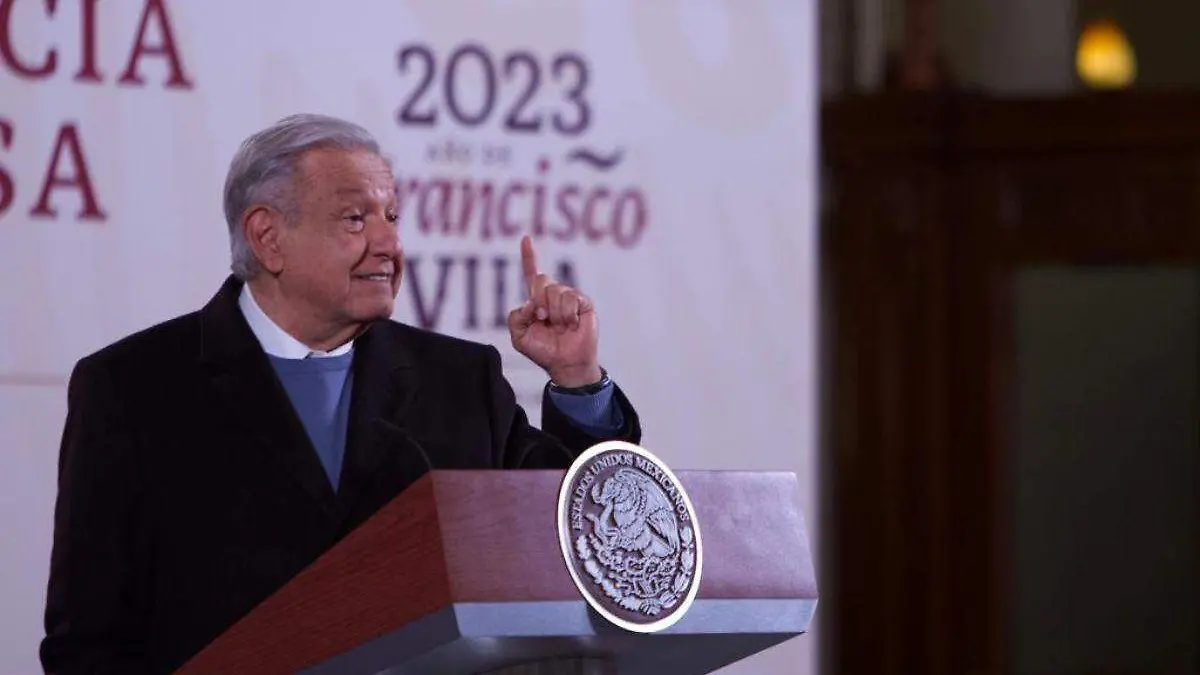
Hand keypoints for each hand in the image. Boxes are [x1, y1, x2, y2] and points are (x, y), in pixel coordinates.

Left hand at [508, 235, 601, 386]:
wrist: (565, 364)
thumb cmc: (543, 351)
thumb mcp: (519, 336)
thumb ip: (515, 317)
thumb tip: (531, 302)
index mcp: (537, 300)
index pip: (531, 274)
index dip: (528, 256)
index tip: (525, 238)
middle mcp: (553, 295)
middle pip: (542, 279)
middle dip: (539, 300)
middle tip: (543, 319)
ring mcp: (570, 298)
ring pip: (555, 290)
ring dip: (554, 313)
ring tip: (560, 327)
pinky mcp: (584, 303)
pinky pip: (571, 297)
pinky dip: (567, 314)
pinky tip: (572, 325)